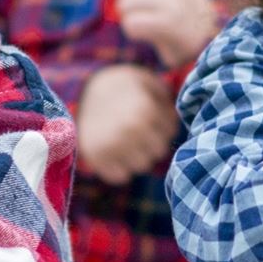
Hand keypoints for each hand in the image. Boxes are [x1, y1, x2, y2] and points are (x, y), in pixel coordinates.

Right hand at [76, 65, 175, 184]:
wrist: (83, 89)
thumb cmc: (125, 87)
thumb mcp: (149, 84)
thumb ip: (168, 103)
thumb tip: (179, 123)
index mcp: (144, 111)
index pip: (169, 135)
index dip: (163, 127)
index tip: (152, 118)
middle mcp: (129, 130)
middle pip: (157, 153)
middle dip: (152, 143)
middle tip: (140, 132)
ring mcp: (111, 145)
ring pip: (140, 166)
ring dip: (138, 156)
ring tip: (129, 141)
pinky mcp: (95, 157)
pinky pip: (119, 177)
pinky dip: (120, 168)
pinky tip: (117, 152)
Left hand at [115, 0, 218, 68]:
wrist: (206, 46)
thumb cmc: (181, 15)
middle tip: (132, 12)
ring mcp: (177, 5)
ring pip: (127, 3)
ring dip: (127, 15)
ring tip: (139, 22)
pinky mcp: (169, 26)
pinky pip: (132, 23)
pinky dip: (132, 30)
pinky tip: (143, 34)